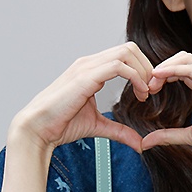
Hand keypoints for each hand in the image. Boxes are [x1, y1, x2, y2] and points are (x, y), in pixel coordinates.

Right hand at [8, 44, 154, 154]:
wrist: (39, 128)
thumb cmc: (61, 124)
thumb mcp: (98, 126)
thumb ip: (120, 131)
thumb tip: (140, 143)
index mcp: (92, 69)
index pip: (125, 55)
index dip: (142, 70)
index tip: (149, 92)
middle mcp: (90, 63)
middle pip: (129, 48)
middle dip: (147, 67)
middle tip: (152, 90)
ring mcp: (87, 66)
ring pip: (126, 52)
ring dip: (143, 71)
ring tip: (146, 93)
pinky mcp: (86, 76)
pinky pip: (119, 66)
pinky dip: (135, 77)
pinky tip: (139, 94)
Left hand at [139, 53, 191, 172]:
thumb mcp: (191, 136)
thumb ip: (169, 135)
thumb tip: (147, 141)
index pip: (181, 71)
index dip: (163, 76)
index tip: (149, 89)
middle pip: (182, 60)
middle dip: (162, 68)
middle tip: (147, 83)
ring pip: (187, 59)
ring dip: (165, 67)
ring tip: (152, 79)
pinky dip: (174, 70)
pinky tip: (160, 76)